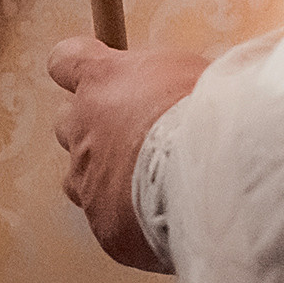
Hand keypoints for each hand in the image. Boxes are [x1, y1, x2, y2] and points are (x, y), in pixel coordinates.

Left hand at [48, 38, 208, 271]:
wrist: (218, 174)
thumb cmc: (210, 113)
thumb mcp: (194, 69)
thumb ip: (165, 76)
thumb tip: (177, 81)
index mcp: (103, 79)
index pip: (65, 59)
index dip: (77, 65)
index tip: (94, 71)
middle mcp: (84, 127)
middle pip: (67, 122)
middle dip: (93, 127)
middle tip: (133, 134)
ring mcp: (88, 179)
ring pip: (79, 176)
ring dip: (105, 176)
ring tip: (147, 182)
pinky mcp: (103, 224)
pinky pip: (106, 218)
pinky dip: (127, 217)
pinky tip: (162, 217)